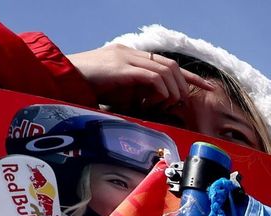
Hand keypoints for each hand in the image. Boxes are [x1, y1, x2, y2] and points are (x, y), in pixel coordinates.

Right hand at [66, 44, 208, 113]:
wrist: (62, 78)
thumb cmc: (88, 88)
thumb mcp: (118, 91)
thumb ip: (137, 93)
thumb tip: (157, 106)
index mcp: (131, 57)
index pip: (167, 64)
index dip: (190, 76)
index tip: (208, 87)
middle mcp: (131, 53)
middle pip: (171, 66)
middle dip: (184, 85)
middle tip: (181, 103)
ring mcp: (126, 58)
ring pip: (166, 70)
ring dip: (172, 90)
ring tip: (166, 105)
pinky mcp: (122, 67)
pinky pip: (153, 77)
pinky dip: (161, 91)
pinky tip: (156, 102)